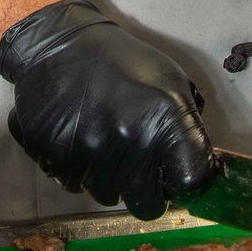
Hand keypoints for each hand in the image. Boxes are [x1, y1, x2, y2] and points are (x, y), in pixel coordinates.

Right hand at [0, 0, 215, 219]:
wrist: (56, 45)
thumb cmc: (118, 59)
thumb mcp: (169, 77)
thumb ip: (187, 122)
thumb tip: (195, 160)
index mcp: (167, 119)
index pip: (193, 181)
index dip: (187, 179)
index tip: (177, 171)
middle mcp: (132, 143)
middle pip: (150, 206)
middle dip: (146, 188)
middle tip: (136, 160)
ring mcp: (93, 156)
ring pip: (110, 196)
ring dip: (109, 177)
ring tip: (101, 138)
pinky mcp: (58, 162)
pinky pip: (76, 185)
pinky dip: (78, 169)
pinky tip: (77, 136)